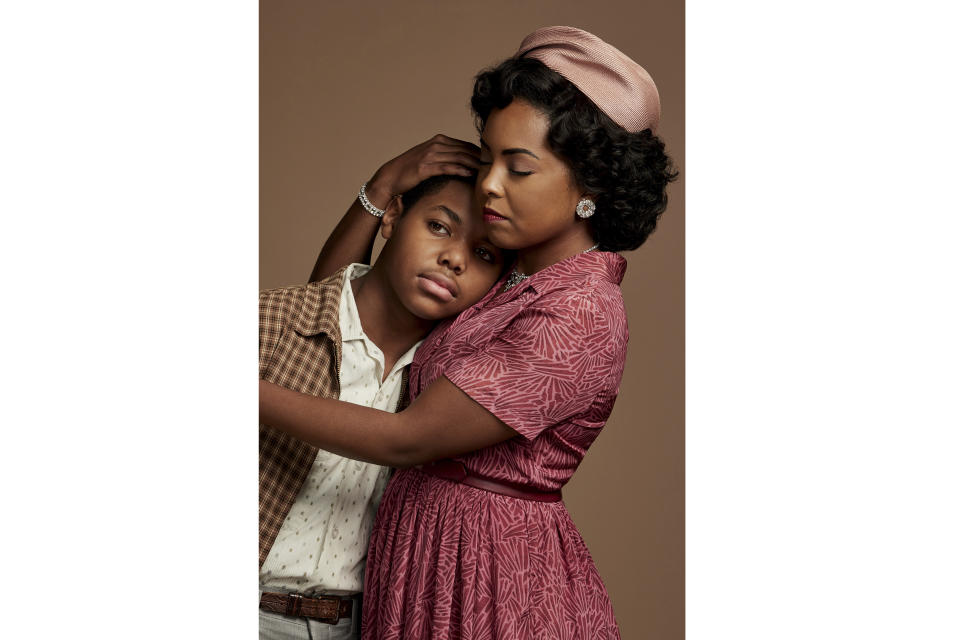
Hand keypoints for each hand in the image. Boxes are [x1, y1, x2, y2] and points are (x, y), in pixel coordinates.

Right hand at [364, 134, 480, 208]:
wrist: (391, 176)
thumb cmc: (411, 170)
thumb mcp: (429, 158)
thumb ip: (445, 156)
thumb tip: (464, 163)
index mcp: (439, 140)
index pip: (465, 145)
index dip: (479, 153)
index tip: (491, 161)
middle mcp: (436, 145)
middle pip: (465, 150)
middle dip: (481, 158)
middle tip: (494, 167)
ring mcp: (430, 155)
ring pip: (459, 158)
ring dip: (474, 164)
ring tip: (486, 172)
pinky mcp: (426, 167)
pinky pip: (448, 167)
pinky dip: (460, 170)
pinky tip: (470, 174)